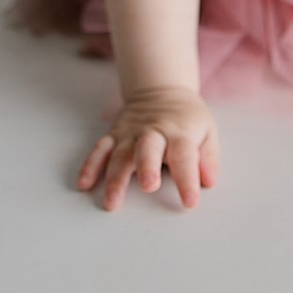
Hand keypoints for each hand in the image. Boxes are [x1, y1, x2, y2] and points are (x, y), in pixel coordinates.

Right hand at [76, 86, 219, 212]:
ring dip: (115, 177)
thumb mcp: (207, 131)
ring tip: (112, 202)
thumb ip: (208, 157)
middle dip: (147, 167)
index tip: (190, 202)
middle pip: (149, 148)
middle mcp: (154, 132)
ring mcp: (131, 133)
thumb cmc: (187, 119)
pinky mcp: (114, 135)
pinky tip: (84, 184)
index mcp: (180, 133)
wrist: (162, 91)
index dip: (188, 179)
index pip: (185, 156)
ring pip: (120, 154)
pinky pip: (100, 149)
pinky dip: (90, 165)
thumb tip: (209, 182)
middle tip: (148, 187)